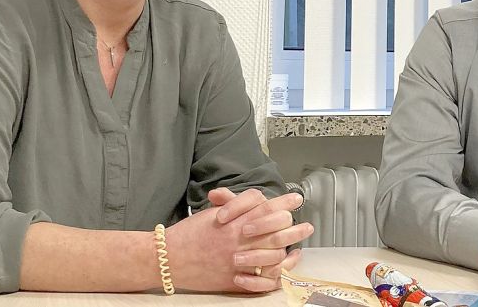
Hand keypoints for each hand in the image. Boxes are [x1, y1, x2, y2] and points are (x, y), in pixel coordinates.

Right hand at [166, 189, 311, 292]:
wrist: (170, 258)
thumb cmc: (189, 234)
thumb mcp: (211, 213)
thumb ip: (233, 205)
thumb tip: (253, 199)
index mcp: (234, 220)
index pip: (265, 207)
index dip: (283, 202)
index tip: (296, 199)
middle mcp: (239, 239)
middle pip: (275, 231)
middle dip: (294, 226)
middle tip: (307, 225)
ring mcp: (239, 259)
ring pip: (274, 253)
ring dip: (290, 247)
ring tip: (300, 244)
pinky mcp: (235, 278)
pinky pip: (263, 277)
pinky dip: (277, 271)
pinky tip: (285, 264)